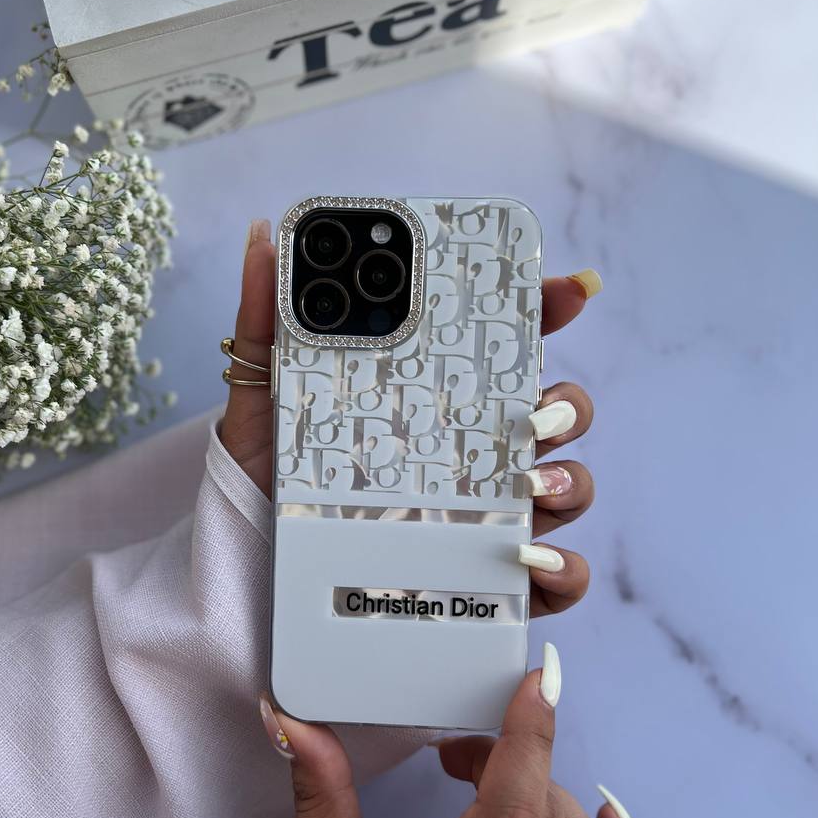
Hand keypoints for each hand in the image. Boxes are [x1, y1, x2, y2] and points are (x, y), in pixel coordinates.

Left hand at [220, 219, 599, 617]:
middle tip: (537, 410)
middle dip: (568, 403)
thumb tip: (262, 235)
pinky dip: (563, 568)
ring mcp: (489, 517)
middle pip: (556, 414)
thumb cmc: (269, 478)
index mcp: (436, 399)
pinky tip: (531, 557)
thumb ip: (268, 322)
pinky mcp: (488, 583)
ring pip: (567, 487)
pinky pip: (554, 576)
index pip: (507, 348)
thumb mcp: (263, 397)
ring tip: (530, 483)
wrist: (248, 563)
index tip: (569, 289)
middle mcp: (475, 453)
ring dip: (569, 480)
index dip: (547, 310)